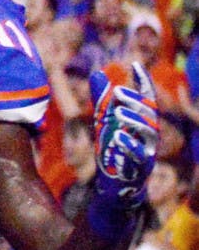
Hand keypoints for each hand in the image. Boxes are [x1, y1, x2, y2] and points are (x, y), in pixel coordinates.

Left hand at [90, 61, 158, 209]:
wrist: (115, 184)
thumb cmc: (113, 150)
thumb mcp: (104, 122)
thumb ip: (101, 99)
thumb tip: (97, 73)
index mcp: (142, 122)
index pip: (148, 98)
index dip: (144, 81)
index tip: (135, 65)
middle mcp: (149, 135)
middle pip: (150, 113)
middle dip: (135, 100)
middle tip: (117, 92)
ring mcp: (148, 152)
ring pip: (150, 132)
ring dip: (134, 119)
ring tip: (116, 112)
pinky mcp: (141, 169)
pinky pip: (141, 155)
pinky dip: (130, 144)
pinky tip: (116, 135)